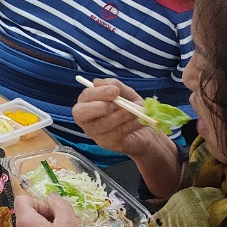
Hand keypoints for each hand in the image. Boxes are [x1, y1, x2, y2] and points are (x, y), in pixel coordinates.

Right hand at [73, 77, 181, 196]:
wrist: (145, 131)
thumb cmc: (131, 109)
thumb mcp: (126, 93)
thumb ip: (113, 85)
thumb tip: (97, 82)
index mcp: (88, 102)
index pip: (85, 97)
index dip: (98, 93)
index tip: (115, 91)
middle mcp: (86, 119)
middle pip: (81, 113)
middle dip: (99, 107)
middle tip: (117, 104)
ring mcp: (94, 133)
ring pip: (102, 124)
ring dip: (122, 116)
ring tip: (136, 112)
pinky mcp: (106, 143)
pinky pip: (115, 134)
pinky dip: (130, 126)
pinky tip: (139, 122)